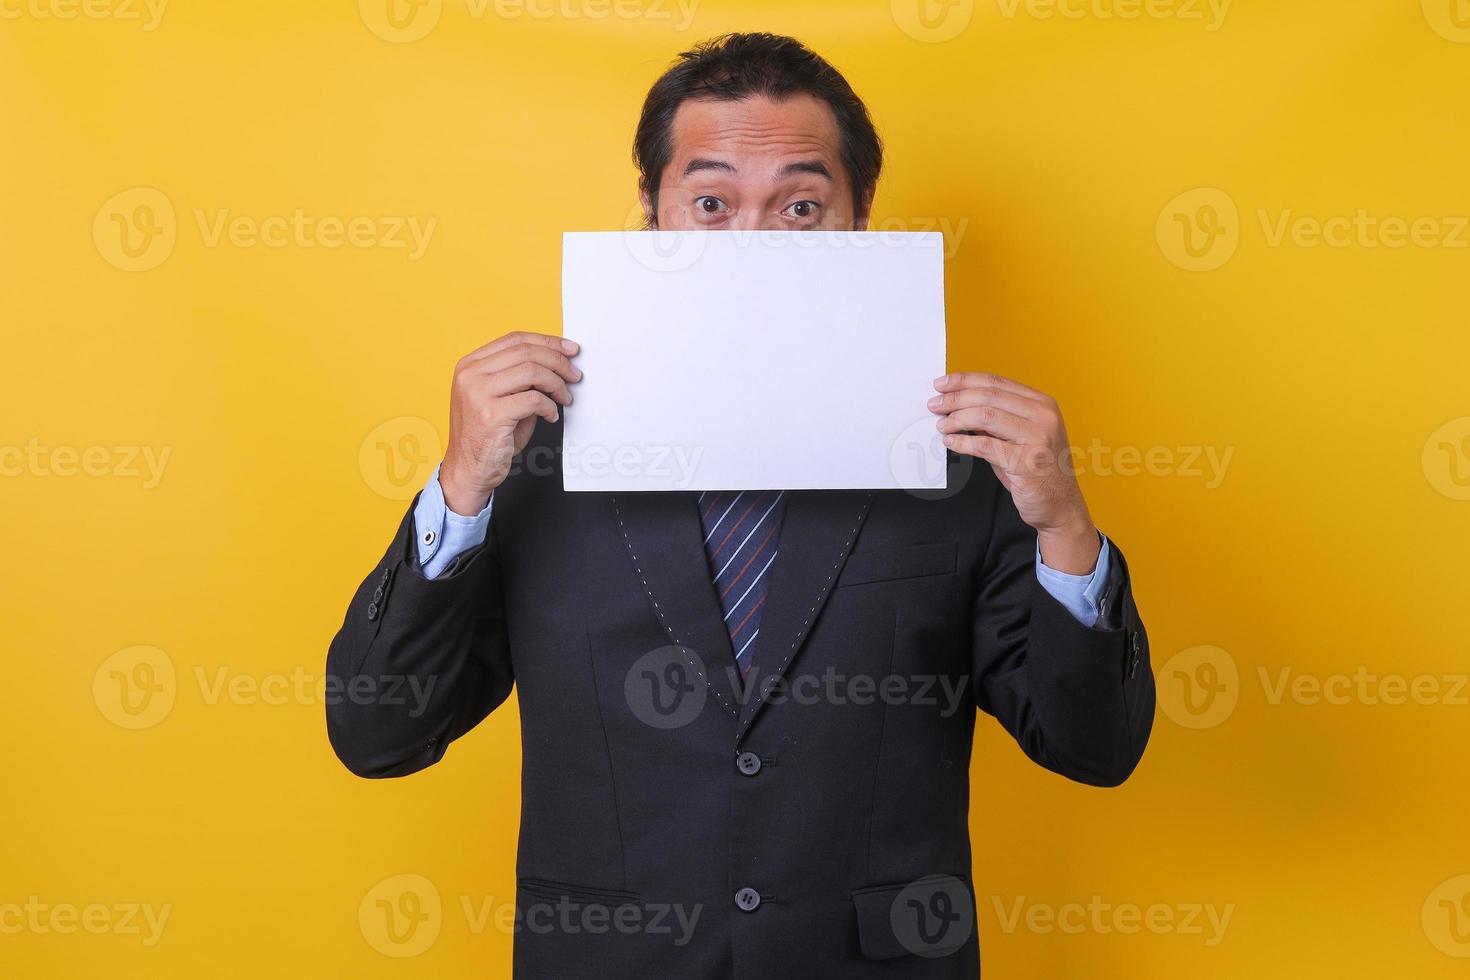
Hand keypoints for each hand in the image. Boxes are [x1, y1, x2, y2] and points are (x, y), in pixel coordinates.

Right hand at [440, 331, 580, 514]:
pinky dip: (549, 406)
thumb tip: (558, 364)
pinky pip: (533, 399)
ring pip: (532, 371)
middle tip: (574, 376)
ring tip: (565, 398)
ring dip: (556, 384)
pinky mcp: (491, 415)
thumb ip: (523, 379)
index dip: (547, 341)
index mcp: (470, 365)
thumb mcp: (501, 398)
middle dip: (558, 361)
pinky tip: (551, 415)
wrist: (467, 470)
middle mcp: (470, 375)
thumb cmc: (486, 436)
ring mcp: (477, 394)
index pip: (514, 339)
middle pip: (525, 352)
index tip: (570, 349)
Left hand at [928, 372, 1099, 574]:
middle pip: (988, 395)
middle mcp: (1043, 416)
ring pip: (986, 415)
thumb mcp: (1018, 436)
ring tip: (942, 425)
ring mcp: (1037, 438)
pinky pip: (985, 445)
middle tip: (935, 405)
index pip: (996, 381)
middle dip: (955, 398)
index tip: (942, 384)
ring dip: (957, 419)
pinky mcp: (1026, 462)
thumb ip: (995, 420)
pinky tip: (951, 442)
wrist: (1060, 505)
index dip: (965, 380)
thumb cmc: (1036, 470)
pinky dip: (962, 442)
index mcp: (1042, 403)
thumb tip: (958, 405)